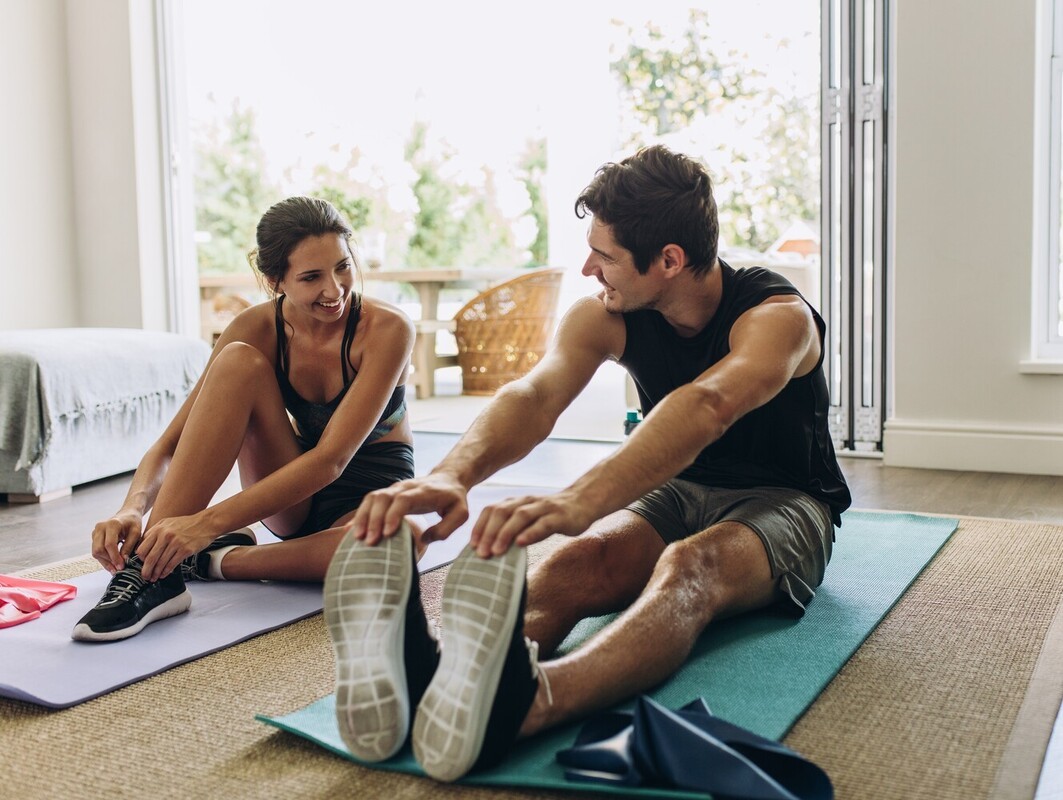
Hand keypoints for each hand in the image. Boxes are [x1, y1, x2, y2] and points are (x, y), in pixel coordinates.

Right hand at [91, 510, 143, 573]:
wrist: (127, 514)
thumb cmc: (133, 522)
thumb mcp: (136, 533)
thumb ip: (129, 546)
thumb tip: (123, 560)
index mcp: (112, 524)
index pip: (109, 544)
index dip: (115, 557)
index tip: (121, 566)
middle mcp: (100, 527)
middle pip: (99, 549)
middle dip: (108, 561)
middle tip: (119, 569)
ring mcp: (95, 532)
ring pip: (95, 552)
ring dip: (105, 562)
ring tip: (115, 569)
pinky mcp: (94, 537)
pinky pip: (96, 551)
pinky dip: (103, 559)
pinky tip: (112, 564)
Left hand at [135, 513, 215, 581]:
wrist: (206, 523)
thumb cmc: (187, 524)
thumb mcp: (167, 522)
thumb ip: (155, 532)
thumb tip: (144, 546)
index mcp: (159, 529)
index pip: (142, 549)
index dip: (141, 560)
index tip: (143, 564)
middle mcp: (165, 535)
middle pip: (150, 558)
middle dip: (146, 570)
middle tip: (145, 576)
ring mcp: (176, 543)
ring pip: (161, 563)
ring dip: (156, 573)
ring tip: (154, 577)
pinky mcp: (185, 550)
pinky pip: (172, 564)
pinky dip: (166, 571)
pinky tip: (164, 574)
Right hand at [350, 472, 469, 545]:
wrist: (448, 479)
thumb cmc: (454, 499)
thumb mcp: (461, 514)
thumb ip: (446, 528)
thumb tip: (424, 539)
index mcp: (423, 492)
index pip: (403, 499)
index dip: (393, 515)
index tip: (387, 533)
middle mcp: (405, 488)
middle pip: (383, 497)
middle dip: (374, 519)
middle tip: (370, 542)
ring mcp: (394, 489)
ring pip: (373, 497)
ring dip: (363, 517)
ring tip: (357, 537)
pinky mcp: (388, 494)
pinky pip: (370, 501)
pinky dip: (360, 515)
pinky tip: (352, 530)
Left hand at [470, 490, 592, 556]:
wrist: (583, 501)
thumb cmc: (551, 516)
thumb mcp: (529, 518)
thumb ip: (513, 528)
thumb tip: (491, 550)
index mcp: (517, 502)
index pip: (492, 510)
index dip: (480, 526)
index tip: (472, 545)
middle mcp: (527, 502)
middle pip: (502, 512)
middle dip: (489, 532)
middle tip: (481, 553)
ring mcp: (544, 508)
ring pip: (520, 516)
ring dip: (505, 534)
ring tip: (496, 551)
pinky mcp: (560, 516)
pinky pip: (543, 524)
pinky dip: (530, 533)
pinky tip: (521, 544)